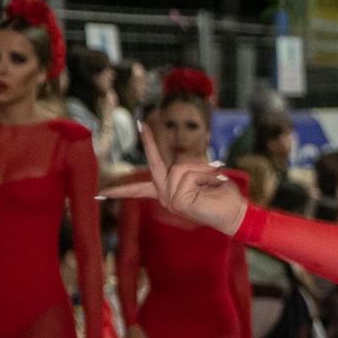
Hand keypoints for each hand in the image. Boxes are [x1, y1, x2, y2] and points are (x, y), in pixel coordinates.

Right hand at [103, 129, 245, 233]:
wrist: (236, 214)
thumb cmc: (223, 196)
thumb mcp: (202, 179)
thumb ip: (187, 171)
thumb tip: (178, 165)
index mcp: (168, 194)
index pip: (140, 190)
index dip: (122, 190)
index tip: (100, 193)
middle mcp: (166, 197)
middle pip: (154, 165)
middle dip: (148, 143)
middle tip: (141, 123)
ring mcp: (170, 199)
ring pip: (180, 167)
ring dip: (203, 168)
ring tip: (216, 178)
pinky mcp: (177, 200)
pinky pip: (187, 174)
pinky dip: (205, 173)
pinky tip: (214, 183)